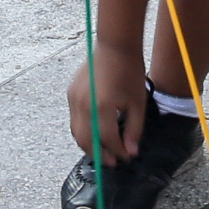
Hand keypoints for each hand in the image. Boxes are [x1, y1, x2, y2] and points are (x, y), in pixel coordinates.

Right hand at [70, 40, 151, 162]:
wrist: (114, 46)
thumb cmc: (129, 72)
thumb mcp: (137, 103)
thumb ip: (134, 130)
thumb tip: (130, 152)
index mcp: (102, 106)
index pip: (108, 139)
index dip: (118, 152)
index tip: (127, 157)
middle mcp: (84, 104)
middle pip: (86, 141)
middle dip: (100, 155)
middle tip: (112, 162)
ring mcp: (74, 99)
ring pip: (76, 133)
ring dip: (89, 146)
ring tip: (103, 152)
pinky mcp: (70, 94)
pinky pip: (74, 120)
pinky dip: (83, 132)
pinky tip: (96, 134)